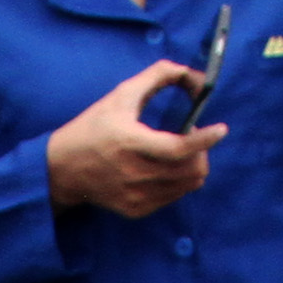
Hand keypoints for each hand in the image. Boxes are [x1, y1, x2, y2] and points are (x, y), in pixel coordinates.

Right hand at [45, 60, 223, 214]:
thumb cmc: (92, 128)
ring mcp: (136, 196)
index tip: (221, 129)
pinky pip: (173, 197)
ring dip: (192, 166)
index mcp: (130, 142)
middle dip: (201, 151)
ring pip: (187, 185)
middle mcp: (134, 173)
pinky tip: (163, 168)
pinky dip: (177, 181)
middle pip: (191, 170)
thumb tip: (187, 71)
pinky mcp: (135, 210)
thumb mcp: (119, 96)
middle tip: (190, 137)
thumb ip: (155, 77)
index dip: (205, 140)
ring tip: (177, 152)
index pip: (179, 148)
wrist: (62, 169)